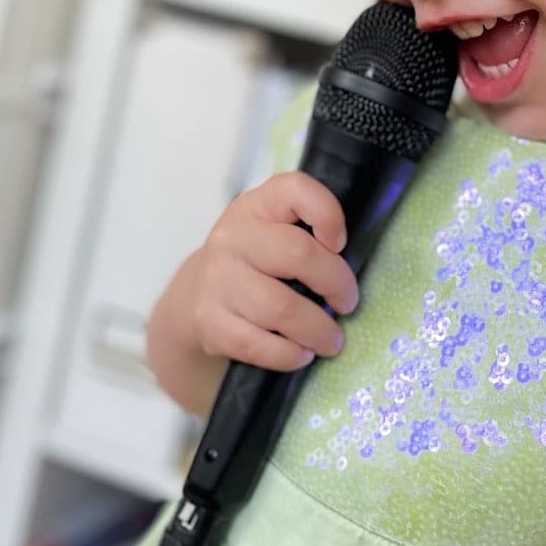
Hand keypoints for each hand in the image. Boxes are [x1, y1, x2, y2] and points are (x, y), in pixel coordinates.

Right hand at [146, 172, 359, 412]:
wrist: (196, 294)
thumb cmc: (257, 261)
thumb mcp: (276, 230)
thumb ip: (310, 233)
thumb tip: (349, 275)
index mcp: (258, 206)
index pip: (294, 189)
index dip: (327, 213)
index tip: (341, 243)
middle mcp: (232, 236)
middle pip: (297, 254)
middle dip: (336, 283)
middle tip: (348, 304)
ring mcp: (217, 279)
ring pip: (281, 308)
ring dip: (317, 331)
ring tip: (332, 341)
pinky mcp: (207, 321)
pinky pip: (257, 344)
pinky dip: (289, 355)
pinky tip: (302, 354)